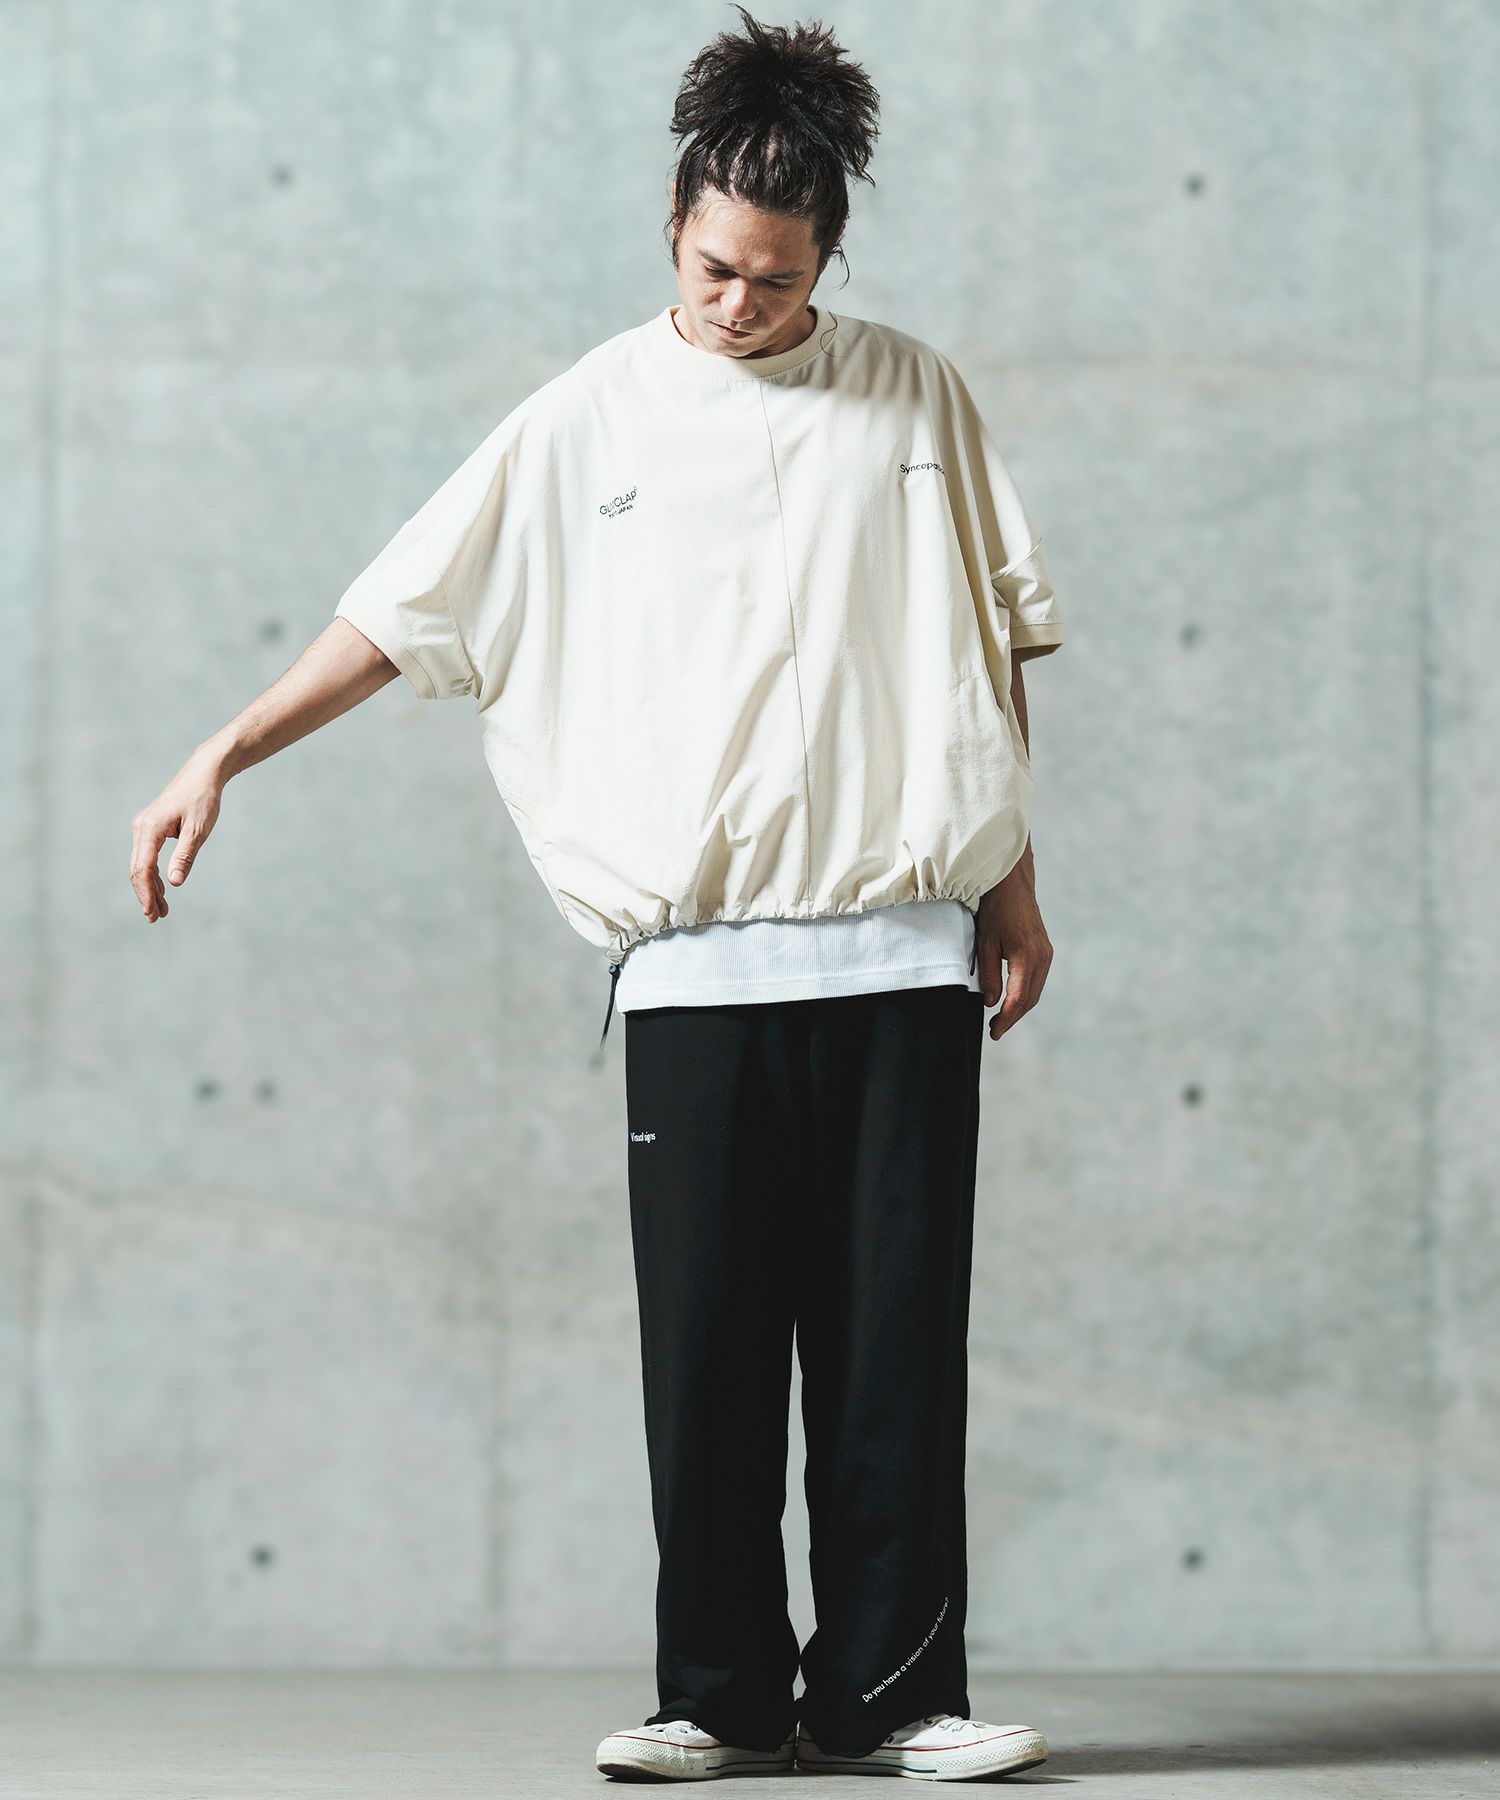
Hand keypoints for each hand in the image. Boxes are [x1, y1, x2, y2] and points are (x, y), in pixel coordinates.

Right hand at [129, 742, 229, 921]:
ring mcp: (144, 827)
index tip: (151, 913)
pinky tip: (163, 890)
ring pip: (141, 864)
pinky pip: (147, 856)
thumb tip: (175, 883)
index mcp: (150, 829)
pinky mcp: (151, 828)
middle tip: (156, 918)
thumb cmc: (203, 800)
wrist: (203, 774)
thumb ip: (185, 856)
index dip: (146, 893)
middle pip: (138, 869)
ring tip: (160, 910)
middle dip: (146, 895)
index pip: (143, 868)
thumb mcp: (198, 830)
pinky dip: (153, 874)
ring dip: (150, 887)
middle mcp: (141, 828)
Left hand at [974, 845, 1053, 1041]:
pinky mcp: (1045, 951)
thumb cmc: (996, 910)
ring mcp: (1046, 954)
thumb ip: (989, 974)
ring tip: (1001, 1020)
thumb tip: (992, 1002)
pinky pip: (1037, 981)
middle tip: (995, 1031)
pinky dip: (1026, 995)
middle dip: (1013, 1018)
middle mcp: (1042, 957)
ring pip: (1035, 992)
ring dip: (1020, 1008)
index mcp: (1026, 956)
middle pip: (1030, 999)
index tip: (994, 1032)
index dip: (1006, 1018)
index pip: (1018, 998)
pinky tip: (1012, 1000)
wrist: (1013, 885)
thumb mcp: (985, 942)